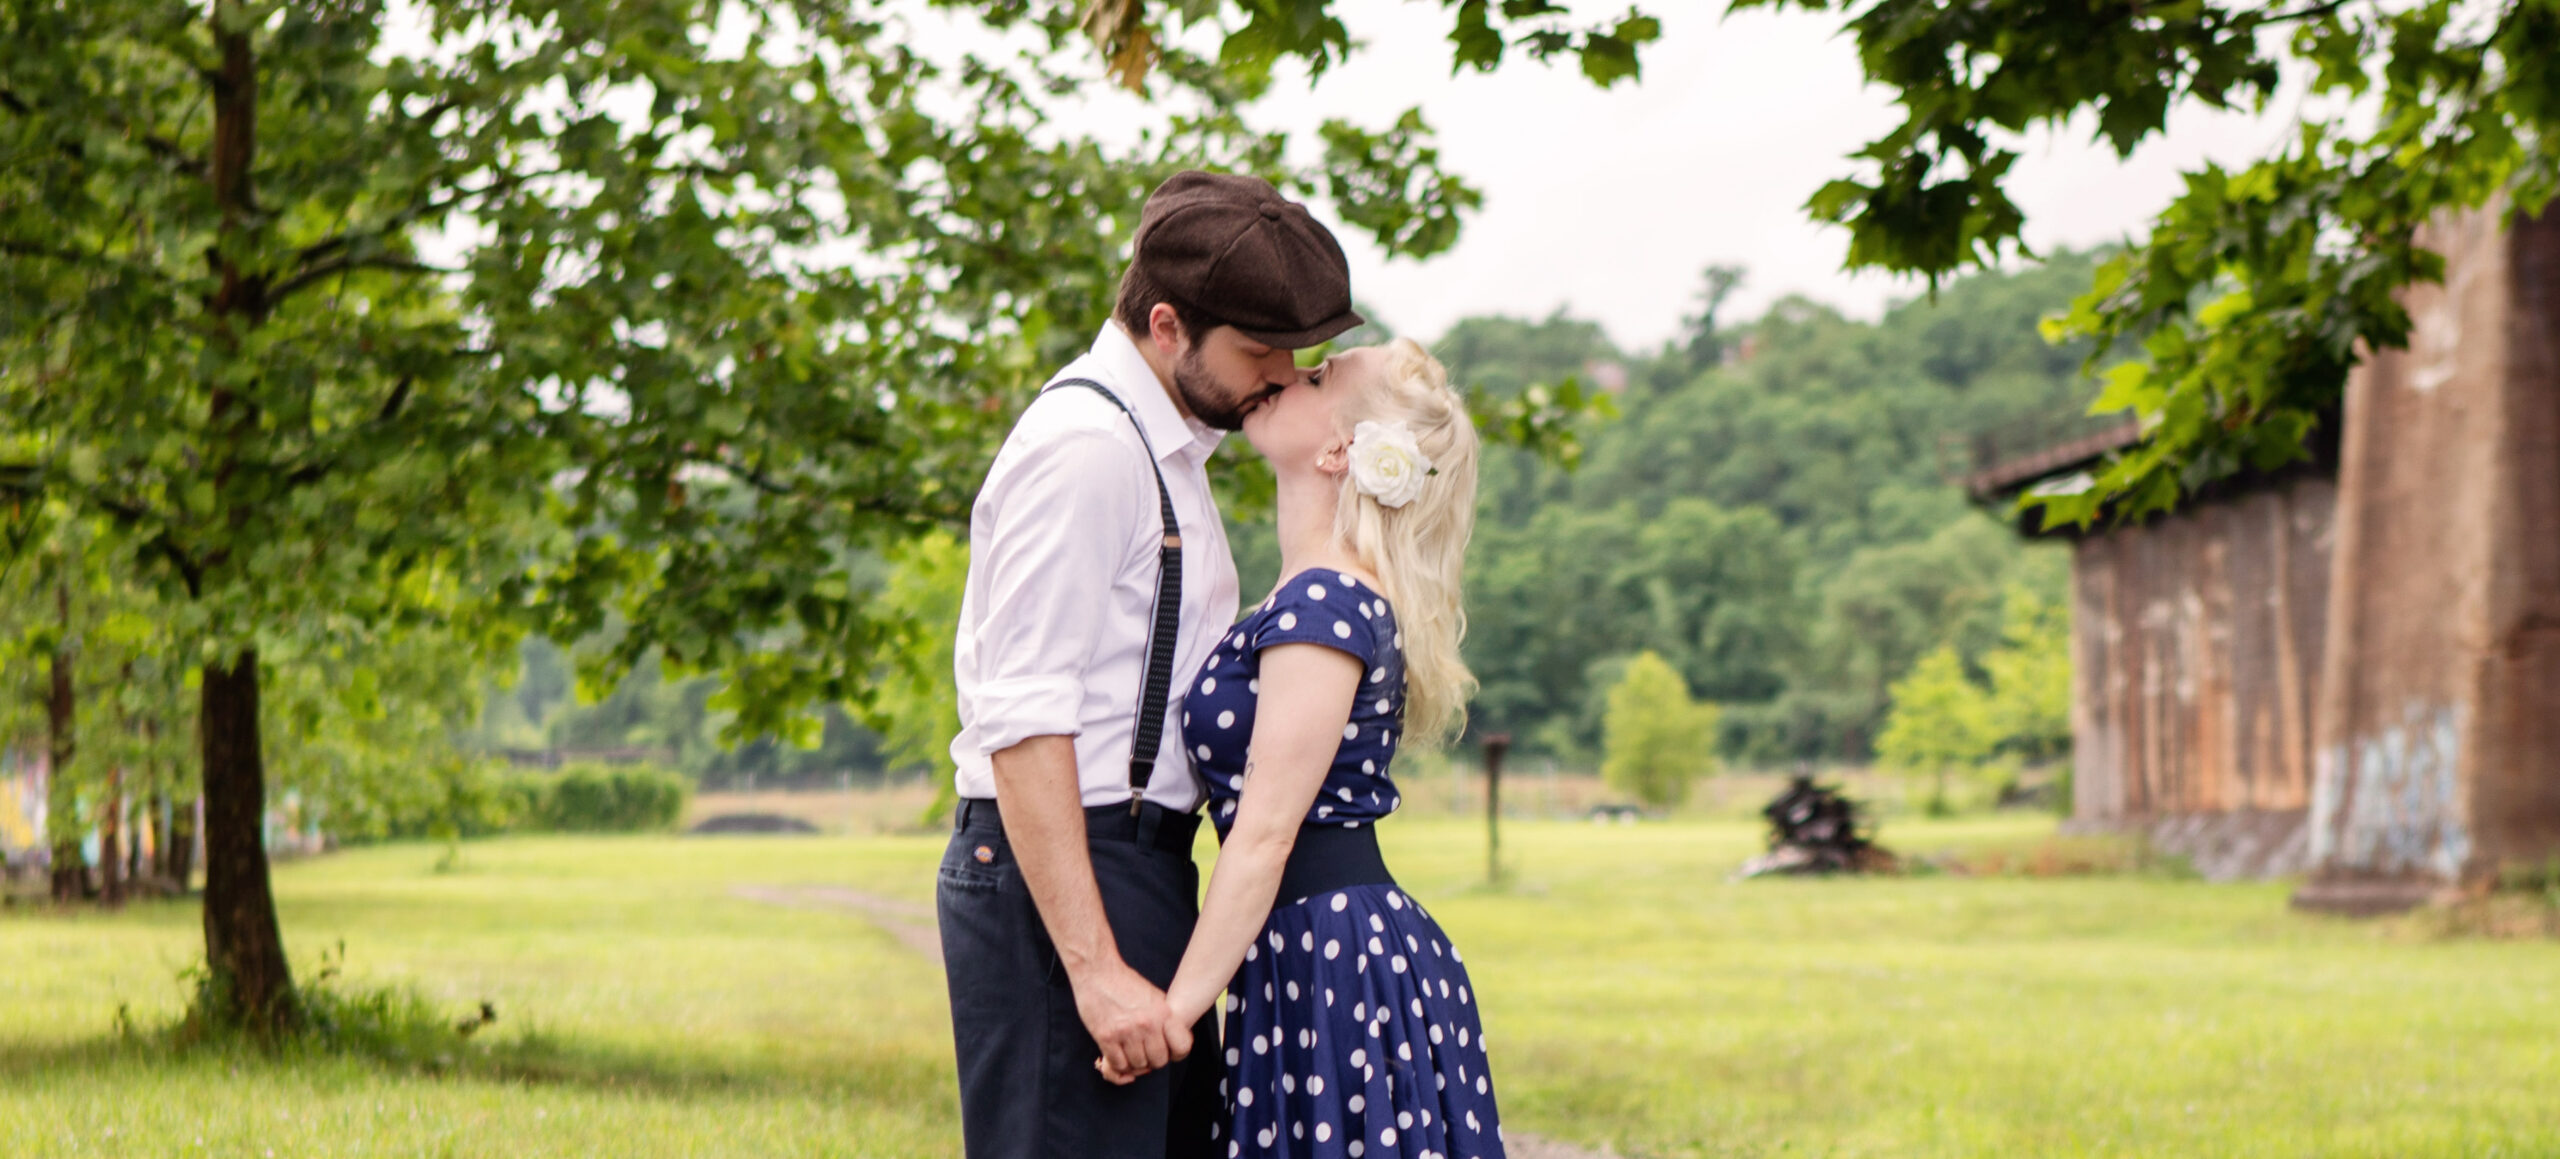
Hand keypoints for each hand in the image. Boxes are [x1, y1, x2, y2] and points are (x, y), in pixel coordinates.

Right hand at [1072, 958, 1172, 1083]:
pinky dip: (1119, 1065)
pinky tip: (1118, 1055)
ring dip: (1134, 1063)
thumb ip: (1164, 1018)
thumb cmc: (1124, 982)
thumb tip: (1170, 1041)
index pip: (1181, 1048)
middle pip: (1159, 1061)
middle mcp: (1147, 1024)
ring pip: (1138, 1065)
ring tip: (1130, 1053)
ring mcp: (1126, 1032)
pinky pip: (1118, 1065)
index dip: (1175, 1054)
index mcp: (1163, 1012)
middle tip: (1145, 1053)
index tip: (1168, 1052)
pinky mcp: (1106, 1037)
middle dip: (1153, 1060)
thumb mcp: (1154, 996)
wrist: (1097, 971)